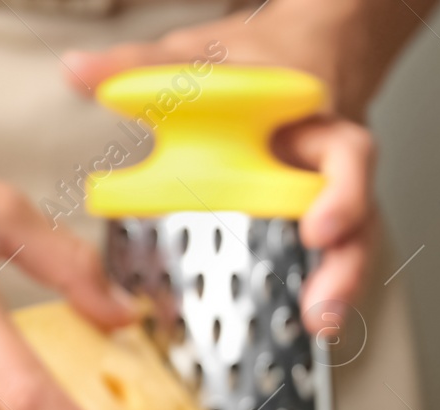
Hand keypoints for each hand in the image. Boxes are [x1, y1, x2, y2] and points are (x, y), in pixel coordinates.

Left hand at [63, 8, 392, 313]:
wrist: (298, 62)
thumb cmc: (258, 64)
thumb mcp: (202, 56)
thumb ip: (146, 65)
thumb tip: (82, 73)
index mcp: (313, 123)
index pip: (345, 155)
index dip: (341, 195)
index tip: (316, 228)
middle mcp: (328, 168)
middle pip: (358, 219)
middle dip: (342, 265)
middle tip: (320, 302)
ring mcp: (325, 201)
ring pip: (348, 249)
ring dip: (335, 290)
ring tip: (318, 323)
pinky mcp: (312, 228)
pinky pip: (322, 264)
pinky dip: (318, 295)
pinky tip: (306, 324)